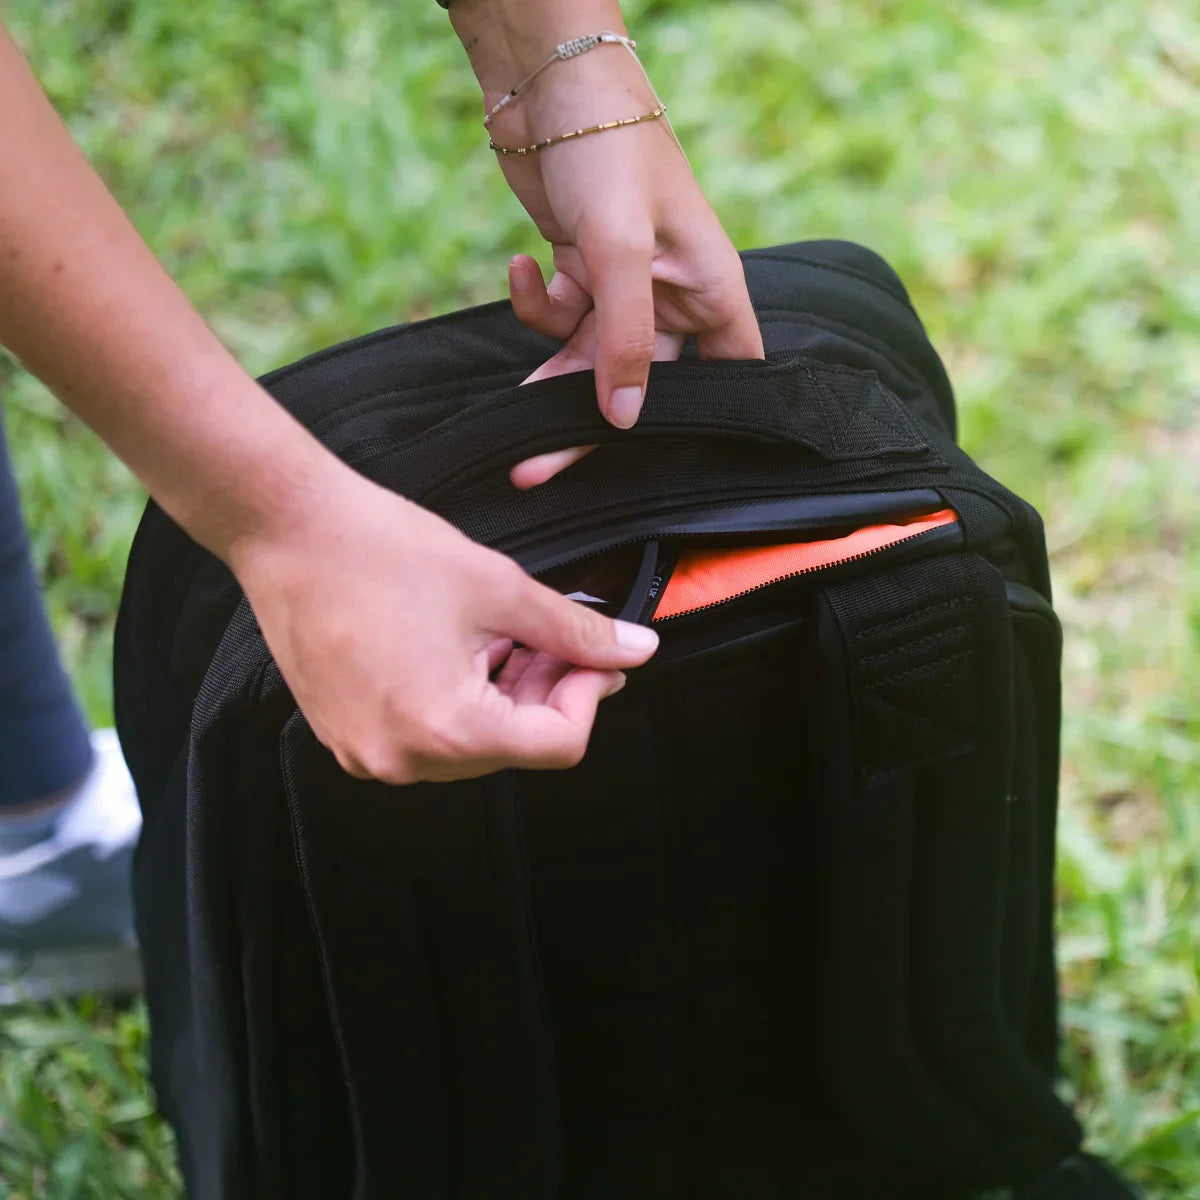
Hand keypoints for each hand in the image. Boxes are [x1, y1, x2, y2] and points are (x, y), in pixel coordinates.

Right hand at [229, 464, 658, 783]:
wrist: (288, 530)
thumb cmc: (383, 551)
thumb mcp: (499, 588)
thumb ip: (575, 630)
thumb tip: (635, 650)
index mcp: (446, 730)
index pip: (559, 745)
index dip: (589, 694)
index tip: (593, 653)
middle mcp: (403, 760)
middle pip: (514, 748)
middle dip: (547, 692)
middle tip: (556, 638)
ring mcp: (368, 753)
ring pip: (472, 745)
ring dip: (505, 696)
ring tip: (507, 637)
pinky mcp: (347, 736)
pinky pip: (426, 737)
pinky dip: (459, 701)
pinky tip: (464, 649)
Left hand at [451, 2, 763, 486]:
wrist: (547, 83)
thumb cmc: (609, 150)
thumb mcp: (621, 251)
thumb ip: (625, 340)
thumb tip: (624, 420)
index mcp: (712, 287)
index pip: (732, 372)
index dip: (714, 418)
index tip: (676, 464)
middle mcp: (674, 294)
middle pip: (644, 380)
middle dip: (590, 420)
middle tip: (542, 467)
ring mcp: (626, 285)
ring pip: (589, 359)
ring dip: (548, 377)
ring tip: (513, 410)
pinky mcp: (583, 272)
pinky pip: (559, 317)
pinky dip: (534, 304)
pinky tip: (520, 267)